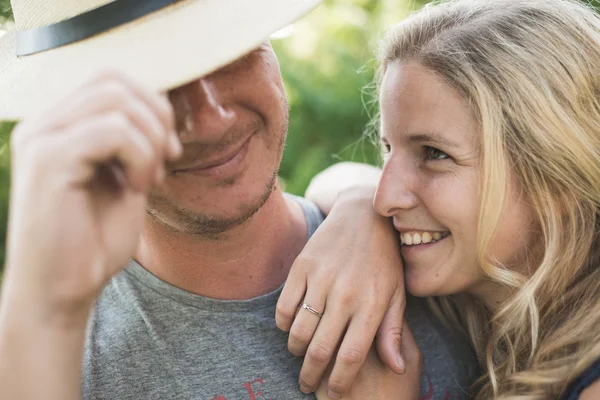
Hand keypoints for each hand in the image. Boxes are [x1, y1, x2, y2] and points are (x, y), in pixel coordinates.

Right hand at [2, 70, 181, 323]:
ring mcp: (41, 139)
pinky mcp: (48, 160)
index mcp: (57, 126)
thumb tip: (160, 107)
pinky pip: (113, 131)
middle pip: (113, 80)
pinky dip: (140, 157)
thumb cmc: (93, 240)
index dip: (152, 105)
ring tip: (149, 179)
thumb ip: (133, 141)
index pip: (110, 79)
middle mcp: (42, 125)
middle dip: (156, 117)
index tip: (169, 150)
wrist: (62, 291)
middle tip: (166, 161)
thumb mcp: (122, 178)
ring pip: (116, 100)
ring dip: (150, 139)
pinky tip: (137, 189)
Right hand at [276, 186, 405, 398]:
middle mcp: (345, 294)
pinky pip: (284, 306)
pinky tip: (291, 328)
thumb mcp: (397, 294)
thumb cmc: (385, 259)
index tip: (334, 393)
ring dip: (295, 351)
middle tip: (308, 384)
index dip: (339, 381)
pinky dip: (284, 324)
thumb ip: (392, 331)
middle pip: (320, 349)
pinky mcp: (302, 266)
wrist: (363, 216)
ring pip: (298, 331)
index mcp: (372, 304)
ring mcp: (321, 279)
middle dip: (311, 375)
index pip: (350, 356)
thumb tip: (395, 367)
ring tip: (300, 355)